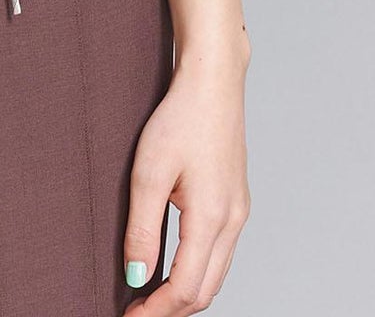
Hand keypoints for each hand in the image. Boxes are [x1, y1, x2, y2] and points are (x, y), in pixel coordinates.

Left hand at [122, 54, 250, 311]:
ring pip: (216, 274)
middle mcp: (233, 221)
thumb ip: (142, 229)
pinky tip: (174, 265)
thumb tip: (136, 277)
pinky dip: (197, 271)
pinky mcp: (237, 201)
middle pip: (206, 290)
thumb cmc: (180, 118)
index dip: (156, 311)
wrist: (213, 81)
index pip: (186, 289)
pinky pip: (220, 253)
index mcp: (212, 218)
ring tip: (150, 296)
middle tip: (136, 313)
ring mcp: (239, 212)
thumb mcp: (149, 172)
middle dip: (172, 310)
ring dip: (185, 293)